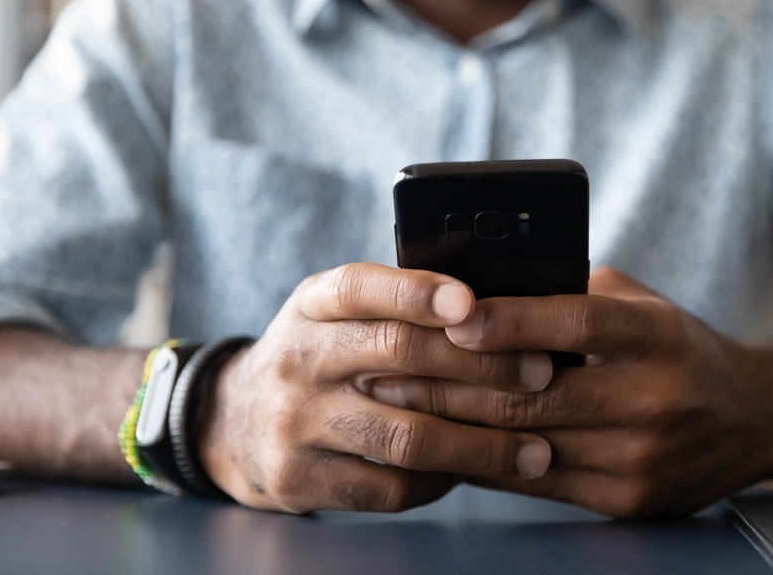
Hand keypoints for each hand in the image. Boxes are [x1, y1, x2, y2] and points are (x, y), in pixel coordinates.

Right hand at [197, 263, 554, 513]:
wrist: (230, 423)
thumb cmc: (319, 357)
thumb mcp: (337, 313)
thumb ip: (399, 305)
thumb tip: (504, 308)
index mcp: (314, 303)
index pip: (362, 286)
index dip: (417, 292)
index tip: (472, 303)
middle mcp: (299, 358)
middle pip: (400, 357)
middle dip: (483, 367)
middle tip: (542, 375)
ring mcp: (296, 423)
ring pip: (406, 436)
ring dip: (481, 445)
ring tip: (535, 451)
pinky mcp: (301, 480)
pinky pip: (391, 487)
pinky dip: (443, 481)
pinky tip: (476, 471)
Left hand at [368, 267, 772, 517]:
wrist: (751, 419)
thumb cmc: (677, 348)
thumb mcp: (642, 304)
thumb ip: (575, 293)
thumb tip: (486, 287)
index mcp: (657, 336)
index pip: (576, 323)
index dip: (510, 320)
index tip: (452, 314)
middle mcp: (654, 398)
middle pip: (535, 393)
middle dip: (450, 381)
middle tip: (389, 366)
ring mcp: (641, 457)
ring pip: (525, 444)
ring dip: (453, 425)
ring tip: (399, 405)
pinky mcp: (627, 500)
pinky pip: (536, 482)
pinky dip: (484, 462)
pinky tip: (444, 443)